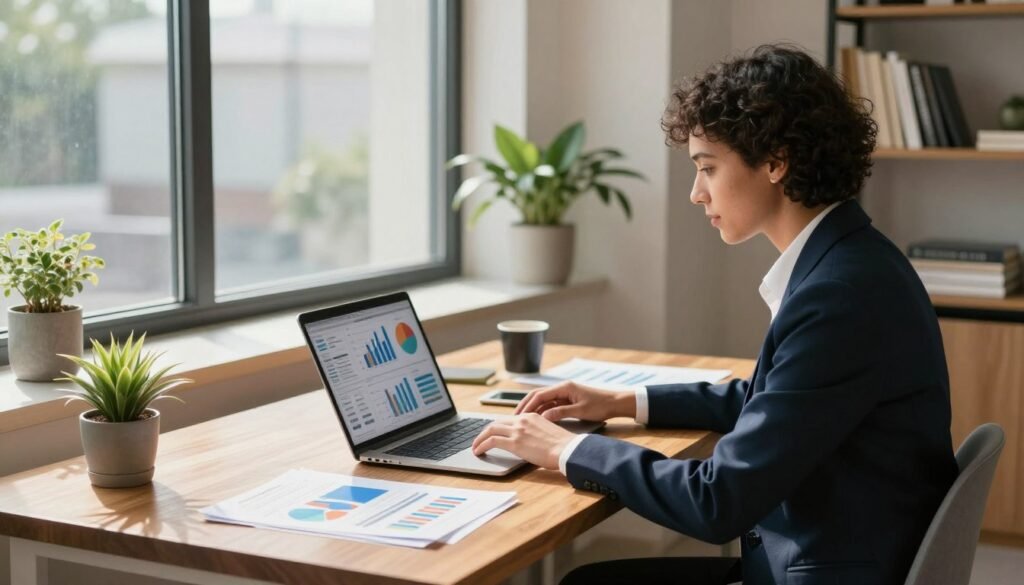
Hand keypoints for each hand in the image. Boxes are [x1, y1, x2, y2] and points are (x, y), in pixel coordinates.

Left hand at [471, 413, 575, 469]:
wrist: (567, 449)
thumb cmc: (563, 445)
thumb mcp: (548, 432)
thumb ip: (535, 432)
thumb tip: (529, 441)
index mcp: (531, 416)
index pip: (508, 419)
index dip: (498, 426)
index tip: (492, 433)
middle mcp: (522, 420)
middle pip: (496, 422)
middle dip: (485, 431)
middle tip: (480, 439)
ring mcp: (517, 430)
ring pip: (490, 430)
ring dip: (480, 438)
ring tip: (475, 447)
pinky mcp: (514, 442)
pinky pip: (491, 441)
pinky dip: (482, 445)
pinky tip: (478, 451)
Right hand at [514, 381, 634, 422]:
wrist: (616, 403)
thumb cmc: (601, 406)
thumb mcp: (580, 411)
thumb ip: (561, 412)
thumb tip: (543, 417)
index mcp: (564, 387)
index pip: (540, 394)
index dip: (527, 405)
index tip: (519, 415)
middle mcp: (562, 388)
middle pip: (538, 395)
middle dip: (525, 405)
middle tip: (514, 417)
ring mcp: (565, 393)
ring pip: (543, 400)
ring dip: (532, 408)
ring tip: (522, 420)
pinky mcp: (568, 399)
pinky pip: (551, 404)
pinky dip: (542, 410)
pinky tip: (536, 419)